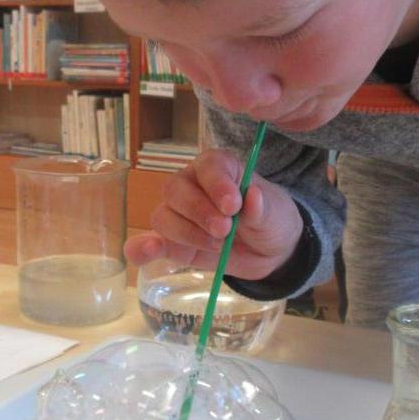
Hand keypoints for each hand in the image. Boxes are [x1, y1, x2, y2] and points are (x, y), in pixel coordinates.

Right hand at [125, 149, 303, 279]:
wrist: (270, 249)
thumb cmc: (270, 218)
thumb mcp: (274, 212)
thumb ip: (261, 207)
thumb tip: (252, 196)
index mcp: (218, 168)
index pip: (207, 167)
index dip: (216, 184)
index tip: (232, 205)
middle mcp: (191, 185)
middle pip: (176, 190)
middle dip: (199, 212)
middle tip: (225, 230)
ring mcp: (178, 215)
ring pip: (163, 216)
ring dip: (187, 233)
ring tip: (219, 246)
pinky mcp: (173, 243)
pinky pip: (150, 244)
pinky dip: (143, 248)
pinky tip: (146, 252)